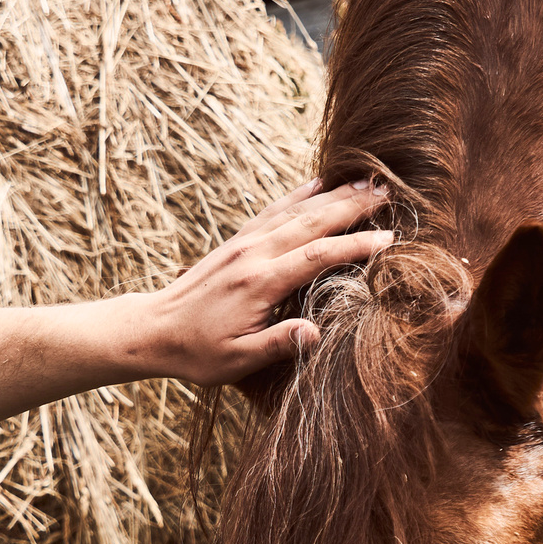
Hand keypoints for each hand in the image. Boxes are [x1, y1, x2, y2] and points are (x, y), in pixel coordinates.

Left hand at [136, 178, 392, 385]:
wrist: (153, 329)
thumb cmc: (197, 352)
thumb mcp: (237, 361)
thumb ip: (277, 344)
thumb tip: (315, 333)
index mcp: (258, 283)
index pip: (316, 256)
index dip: (354, 246)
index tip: (388, 240)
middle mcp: (253, 254)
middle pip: (311, 221)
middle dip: (352, 206)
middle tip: (389, 192)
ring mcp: (244, 243)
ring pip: (295, 210)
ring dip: (333, 194)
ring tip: (367, 182)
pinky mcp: (238, 241)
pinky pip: (274, 209)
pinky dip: (299, 194)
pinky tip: (319, 182)